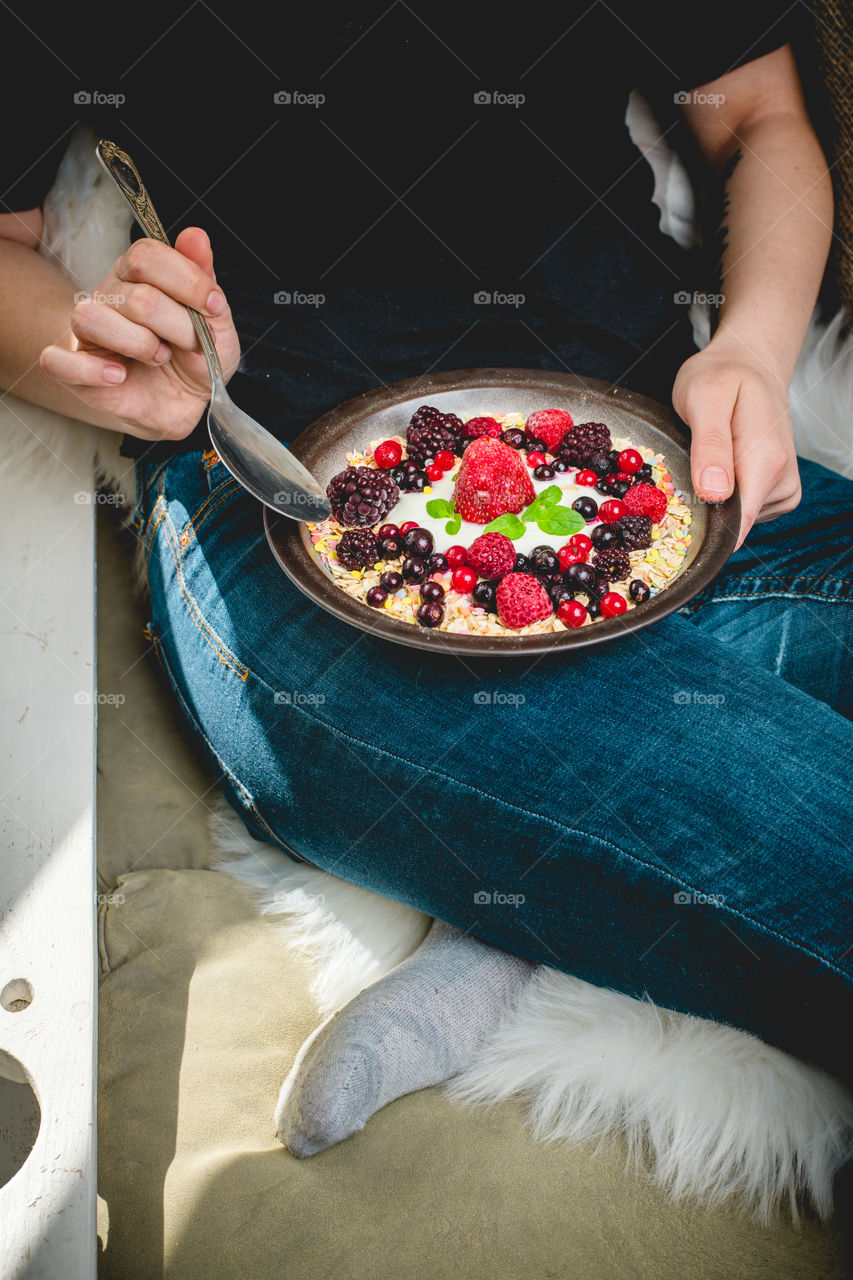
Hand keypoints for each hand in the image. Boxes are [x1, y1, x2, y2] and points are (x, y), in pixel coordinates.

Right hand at [39, 227, 240, 441]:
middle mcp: (108, 296)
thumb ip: (203, 278)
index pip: (146, 256)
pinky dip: (90, 370)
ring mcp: (87, 333)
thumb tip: (195, 235)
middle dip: (178, 326)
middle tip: (193, 344)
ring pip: (90, 319)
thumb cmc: (195, 356)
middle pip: (136, 297)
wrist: (182, 400)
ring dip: (139, 344)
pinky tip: (120, 375)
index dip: (186, 280)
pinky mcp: (74, 370)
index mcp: (138, 275)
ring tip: (160, 358)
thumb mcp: (215, 320)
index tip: (215, 306)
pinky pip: (56, 361)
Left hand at [672, 336, 800, 547]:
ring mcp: (782, 488)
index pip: (739, 525)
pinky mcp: (777, 492)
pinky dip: (724, 496)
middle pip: (734, 524)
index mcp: (766, 461)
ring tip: (706, 459)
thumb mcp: (704, 398)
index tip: (677, 519)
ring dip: (713, 498)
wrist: (750, 364)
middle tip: (685, 468)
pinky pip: (743, 511)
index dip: (705, 532)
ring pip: (736, 519)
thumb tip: (715, 493)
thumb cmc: (723, 376)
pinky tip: (719, 468)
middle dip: (703, 509)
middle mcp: (782, 479)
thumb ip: (710, 445)